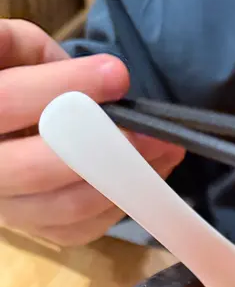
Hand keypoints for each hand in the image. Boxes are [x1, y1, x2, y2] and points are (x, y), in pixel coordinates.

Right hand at [0, 20, 185, 245]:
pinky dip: (123, 202)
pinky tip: (150, 175)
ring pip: (69, 205)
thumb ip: (38, 54)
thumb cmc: (12, 86)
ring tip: (166, 150)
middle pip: (40, 169)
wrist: (2, 140)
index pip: (9, 103)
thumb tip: (110, 76)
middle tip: (155, 131)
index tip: (116, 76)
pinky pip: (85, 226)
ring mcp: (12, 210)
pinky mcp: (42, 233)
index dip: (63, 88)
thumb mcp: (14, 56)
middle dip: (106, 147)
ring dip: (126, 180)